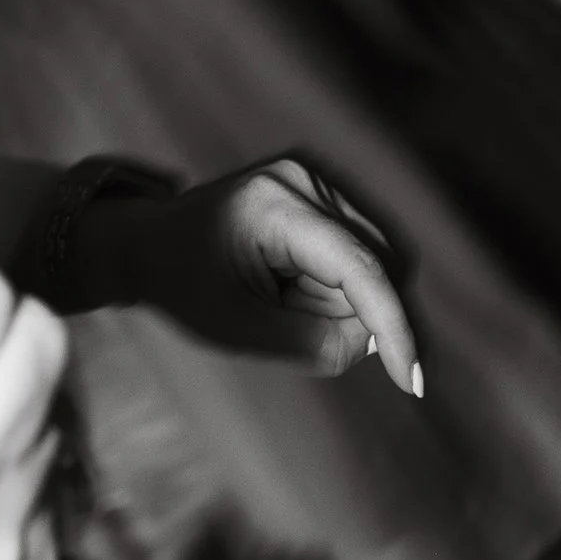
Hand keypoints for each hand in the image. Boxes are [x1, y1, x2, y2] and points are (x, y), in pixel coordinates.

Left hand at [90, 157, 421, 387]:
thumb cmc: (183, 284)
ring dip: (346, 299)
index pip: (359, 268)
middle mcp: (305, 176)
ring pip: (379, 261)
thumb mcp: (237, 329)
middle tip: (291, 322)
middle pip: (381, 264)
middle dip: (358, 314)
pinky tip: (296, 284)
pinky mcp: (325, 190)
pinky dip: (341, 284)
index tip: (411, 383)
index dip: (393, 327)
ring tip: (285, 297)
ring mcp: (317, 176)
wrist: (148, 241)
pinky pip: (365, 252)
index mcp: (275, 203)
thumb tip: (375, 344)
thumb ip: (312, 344)